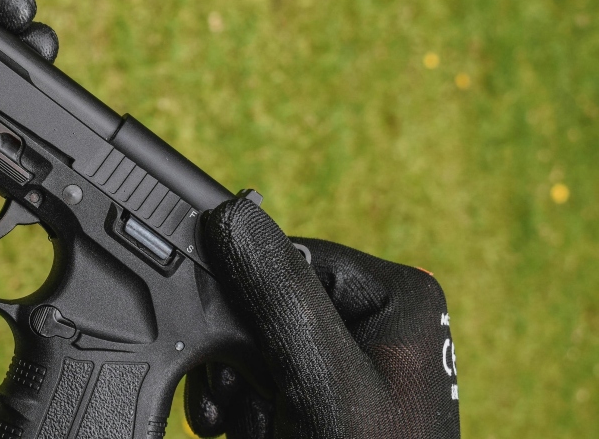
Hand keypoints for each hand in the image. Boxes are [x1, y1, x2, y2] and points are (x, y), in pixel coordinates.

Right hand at [185, 198, 459, 437]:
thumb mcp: (318, 378)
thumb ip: (279, 292)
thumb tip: (231, 212)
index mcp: (397, 296)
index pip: (289, 257)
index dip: (248, 301)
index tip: (244, 357)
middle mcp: (380, 319)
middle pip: (267, 302)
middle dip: (244, 358)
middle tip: (250, 404)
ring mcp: (355, 360)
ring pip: (257, 343)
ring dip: (239, 388)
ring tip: (257, 426)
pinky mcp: (331, 396)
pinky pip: (265, 377)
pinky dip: (246, 406)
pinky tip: (254, 432)